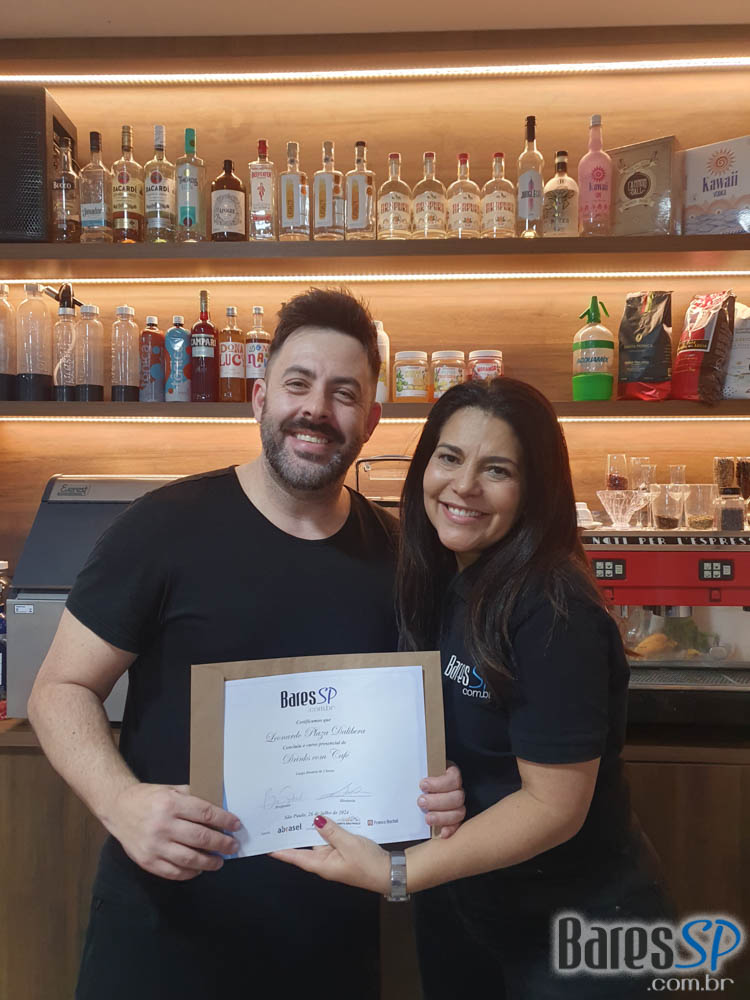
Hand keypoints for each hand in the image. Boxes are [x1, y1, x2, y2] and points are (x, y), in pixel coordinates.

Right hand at [107, 782, 240, 880]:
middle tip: (233, 846)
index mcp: (171, 804)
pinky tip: (199, 869)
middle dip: (222, 843)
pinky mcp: (147, 861)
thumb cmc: (150, 798)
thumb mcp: (172, 790)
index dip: (225, 821)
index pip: (206, 814)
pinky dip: (189, 873)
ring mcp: (154, 846)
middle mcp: (163, 825)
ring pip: (189, 859)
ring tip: (220, 861)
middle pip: (201, 838)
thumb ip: (193, 798)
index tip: (236, 825)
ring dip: (209, 862)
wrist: (118, 808)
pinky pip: (173, 872)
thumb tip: (220, 809)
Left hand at [271, 816, 390, 893]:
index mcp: (321, 864)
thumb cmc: (368, 864)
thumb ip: (332, 832)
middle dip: (295, 830)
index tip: (266, 843)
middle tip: (282, 814)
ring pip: (319, 838)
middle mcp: (324, 861)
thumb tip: (316, 820)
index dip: (280, 850)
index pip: (294, 856)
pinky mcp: (344, 850)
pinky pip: (331, 837)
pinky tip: (328, 814)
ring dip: (314, 825)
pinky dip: (329, 827)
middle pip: (305, 844)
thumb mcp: (349, 845)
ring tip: (301, 807)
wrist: (389, 873)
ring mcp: (334, 855)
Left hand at [417, 762, 465, 838]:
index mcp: (450, 774)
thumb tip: (403, 773)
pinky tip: (442, 832)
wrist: (416, 790)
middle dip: (438, 801)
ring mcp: (457, 805)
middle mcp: (456, 790)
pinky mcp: (454, 819)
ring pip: (459, 812)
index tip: (422, 785)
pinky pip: (457, 825)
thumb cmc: (416, 779)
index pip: (453, 778)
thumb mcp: (417, 773)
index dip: (439, 783)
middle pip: (457, 797)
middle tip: (421, 802)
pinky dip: (450, 829)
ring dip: (442, 816)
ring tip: (427, 818)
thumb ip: (415, 774)